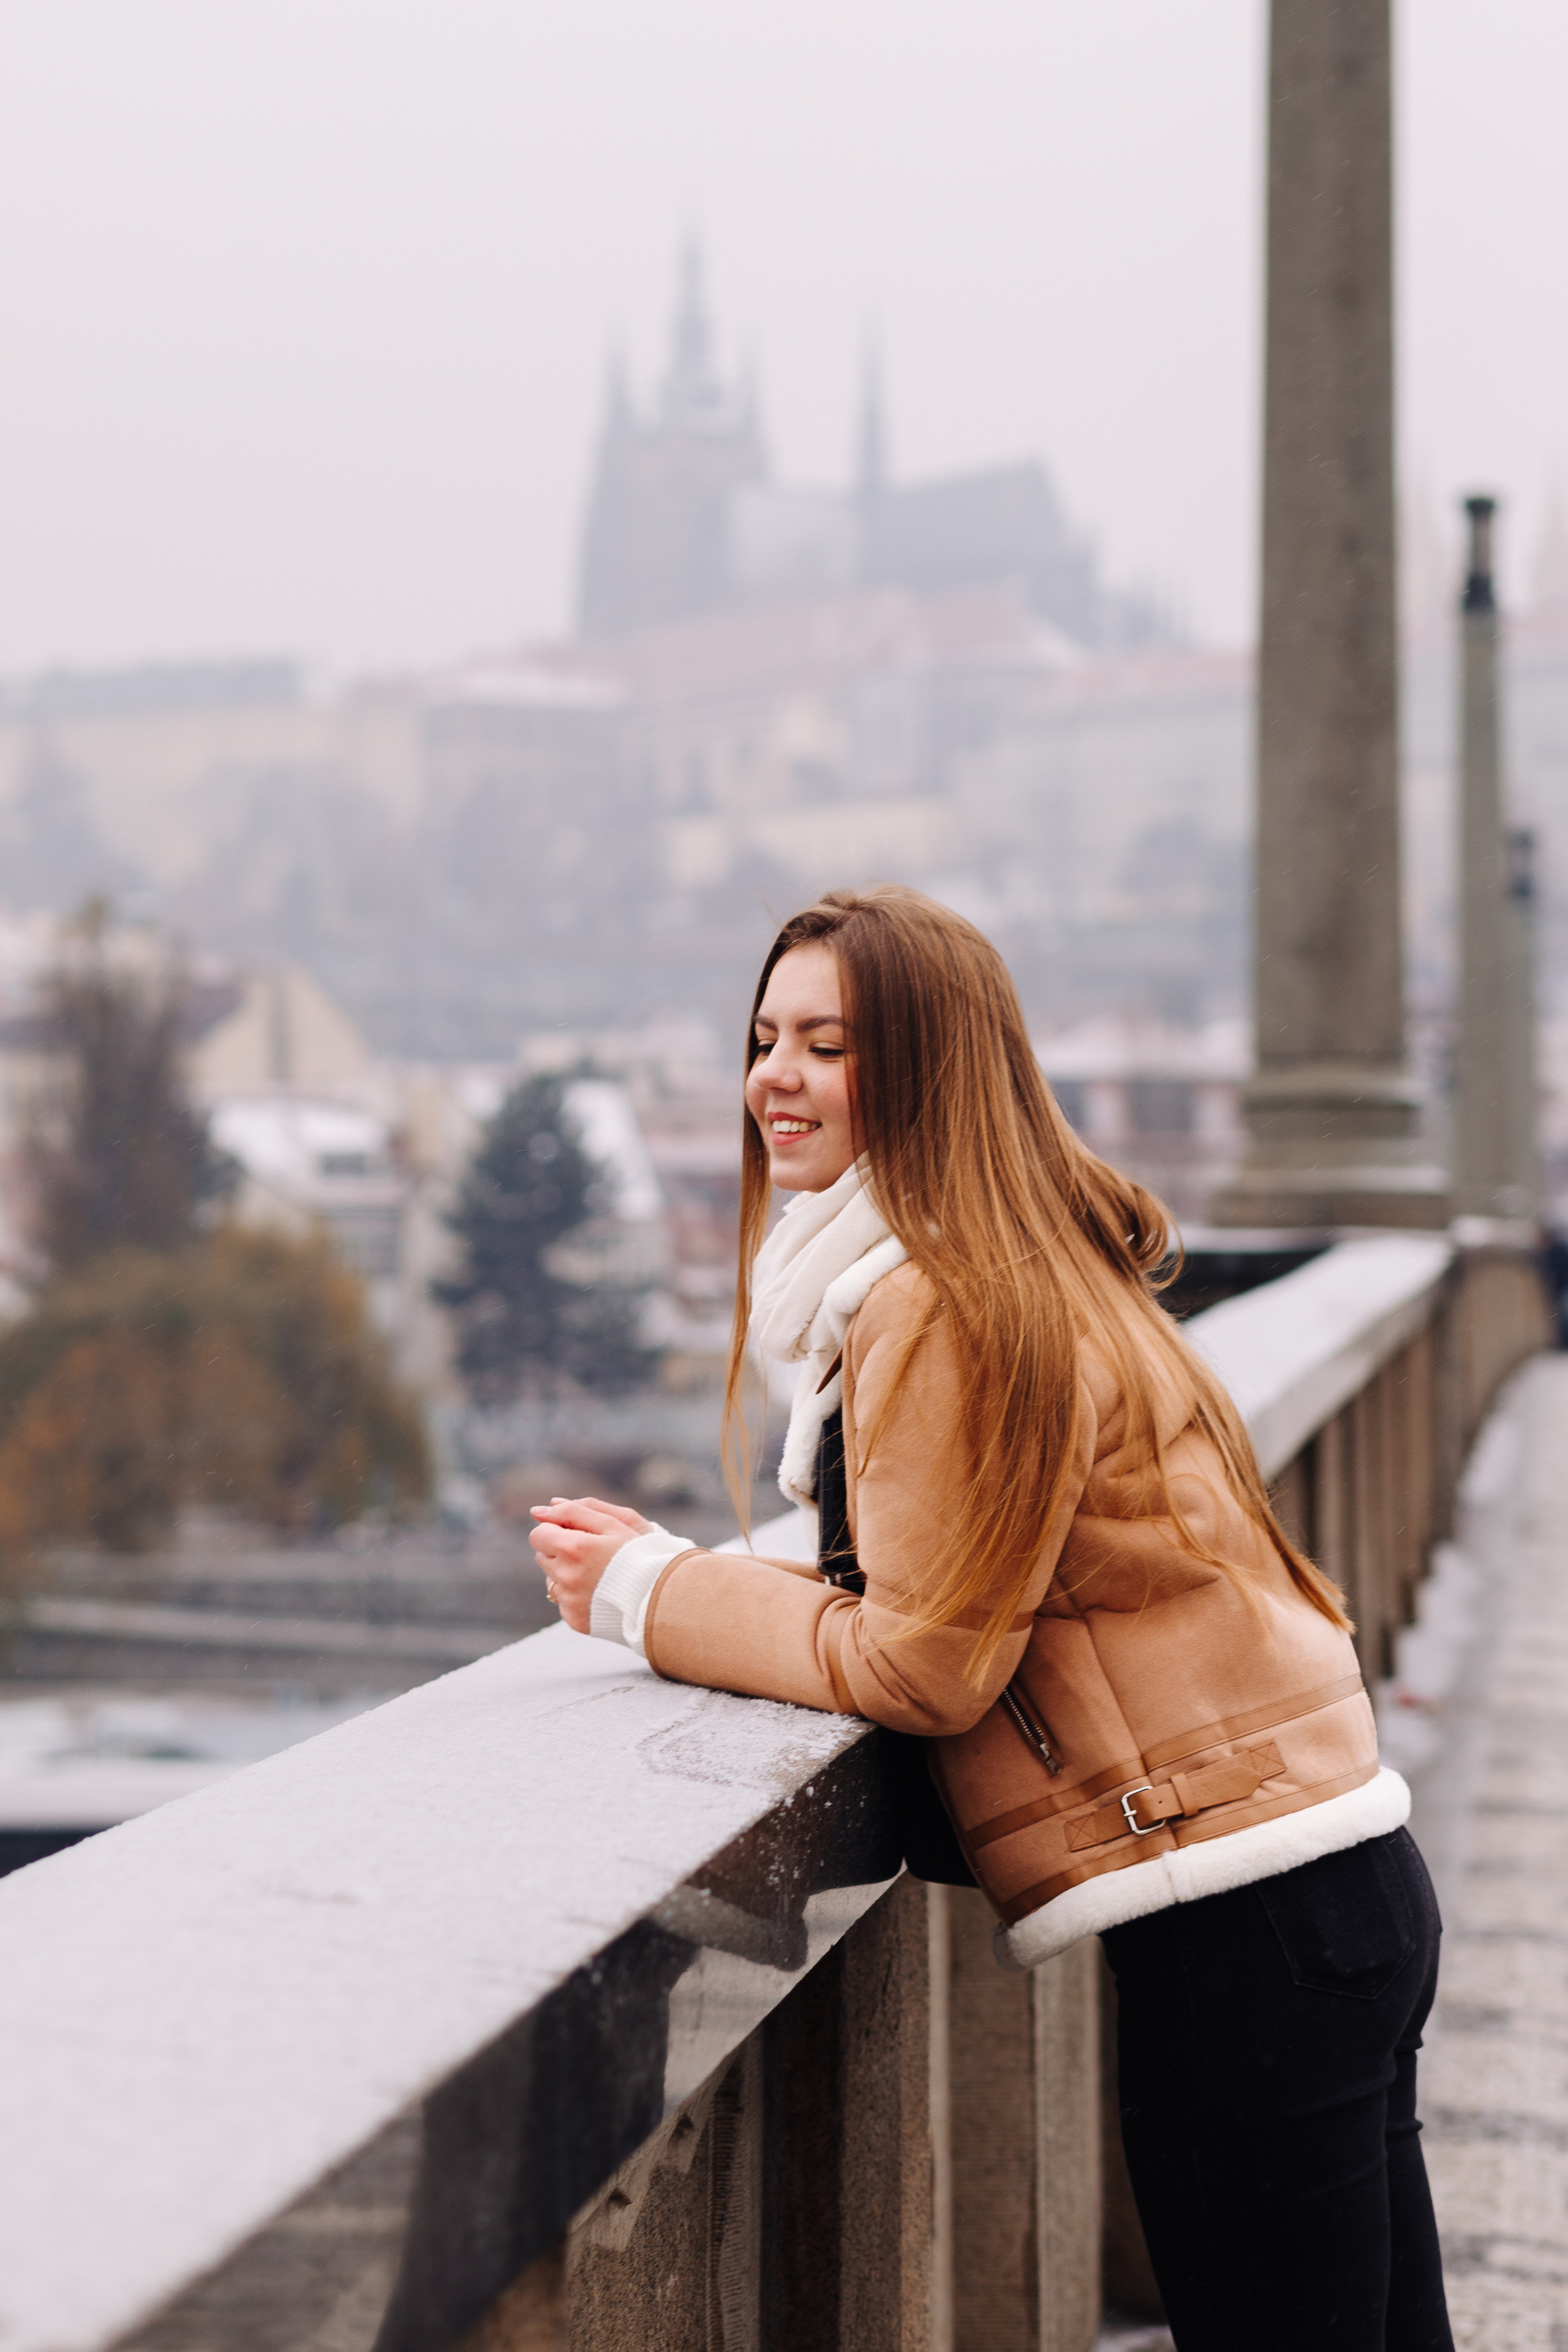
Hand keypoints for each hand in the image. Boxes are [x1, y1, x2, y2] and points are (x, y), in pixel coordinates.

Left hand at [529, 1496, 649, 1633]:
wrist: (661, 1595)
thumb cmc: (639, 1552)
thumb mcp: (613, 1523)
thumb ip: (574, 1511)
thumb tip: (538, 1510)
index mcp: (575, 1548)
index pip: (539, 1534)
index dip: (556, 1530)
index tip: (578, 1534)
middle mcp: (567, 1576)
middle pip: (542, 1556)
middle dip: (560, 1550)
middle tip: (590, 1553)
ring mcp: (570, 1601)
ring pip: (551, 1579)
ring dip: (566, 1572)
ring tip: (597, 1574)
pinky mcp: (574, 1619)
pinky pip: (562, 1601)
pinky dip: (575, 1595)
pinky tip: (598, 1592)